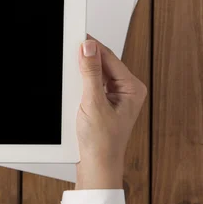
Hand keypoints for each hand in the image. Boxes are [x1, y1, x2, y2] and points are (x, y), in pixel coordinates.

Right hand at [75, 38, 146, 188]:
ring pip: (96, 72)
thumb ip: (91, 73)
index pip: (110, 57)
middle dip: (86, 57)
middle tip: (70, 48)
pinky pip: (92, 83)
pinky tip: (73, 82)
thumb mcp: (93, 103)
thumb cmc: (102, 143)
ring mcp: (116, 96)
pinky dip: (81, 81)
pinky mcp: (103, 102)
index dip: (92, 46)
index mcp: (133, 88)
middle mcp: (127, 90)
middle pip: (103, 63)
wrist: (96, 166)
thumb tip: (89, 48)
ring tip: (70, 67)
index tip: (77, 37)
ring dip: (83, 70)